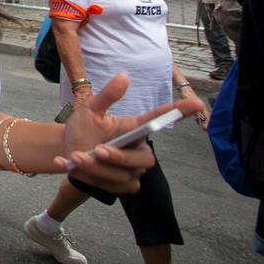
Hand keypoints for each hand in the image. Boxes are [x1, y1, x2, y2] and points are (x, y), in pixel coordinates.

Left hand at [59, 74, 204, 193]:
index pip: (160, 119)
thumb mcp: (90, 109)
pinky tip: (69, 166)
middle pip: (144, 160)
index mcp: (135, 128)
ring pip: (123, 176)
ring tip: (76, 156)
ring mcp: (132, 171)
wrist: (65, 151)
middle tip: (97, 150)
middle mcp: (138, 150)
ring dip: (97, 168)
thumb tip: (125, 76)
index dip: (180, 112)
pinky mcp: (122, 187)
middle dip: (120, 157)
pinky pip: (110, 187)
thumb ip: (107, 96)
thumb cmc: (83, 128)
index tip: (198, 103)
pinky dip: (89, 178)